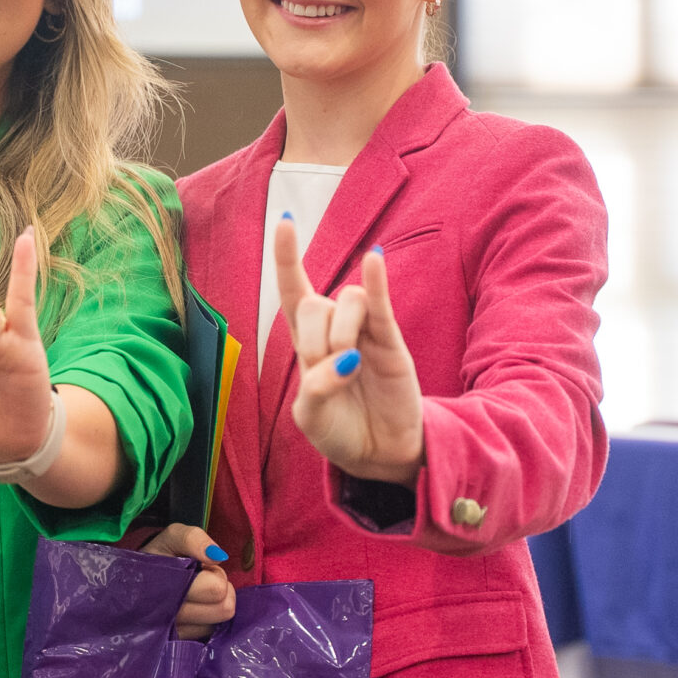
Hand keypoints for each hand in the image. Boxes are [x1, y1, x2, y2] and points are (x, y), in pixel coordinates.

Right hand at [141, 523, 234, 639]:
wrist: (140, 578)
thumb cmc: (160, 555)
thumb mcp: (172, 537)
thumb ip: (194, 540)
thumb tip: (218, 557)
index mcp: (165, 587)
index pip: (215, 588)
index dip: (215, 575)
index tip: (201, 568)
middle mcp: (167, 615)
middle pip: (223, 609)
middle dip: (219, 590)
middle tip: (203, 580)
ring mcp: (174, 633)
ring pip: (218, 623)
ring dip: (214, 606)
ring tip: (197, 594)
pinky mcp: (180, 643)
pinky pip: (209, 634)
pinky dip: (207, 619)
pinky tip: (194, 608)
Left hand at [276, 217, 424, 484]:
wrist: (379, 455)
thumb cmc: (340, 431)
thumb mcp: (312, 417)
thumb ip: (316, 388)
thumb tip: (346, 360)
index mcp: (307, 342)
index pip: (294, 290)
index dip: (288, 258)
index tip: (286, 221)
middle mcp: (335, 329)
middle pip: (314, 302)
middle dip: (313, 338)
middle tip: (327, 372)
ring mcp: (364, 332)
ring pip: (346, 302)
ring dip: (340, 333)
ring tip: (351, 367)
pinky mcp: (391, 342)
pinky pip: (381, 305)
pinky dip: (376, 282)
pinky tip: (374, 260)